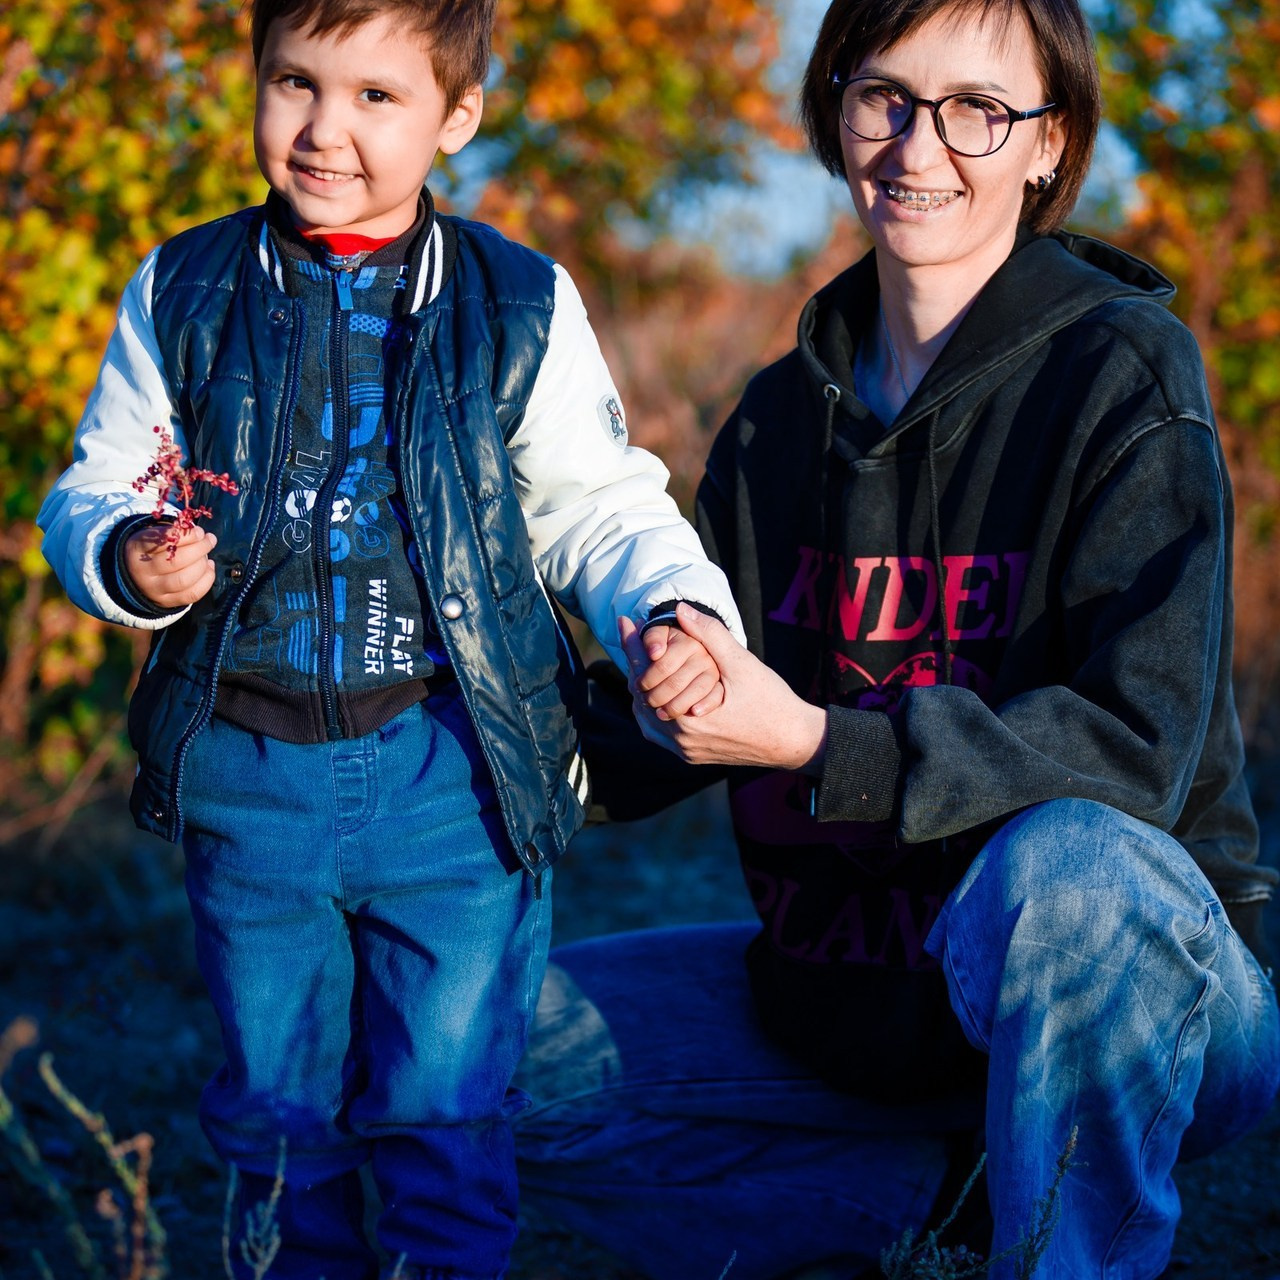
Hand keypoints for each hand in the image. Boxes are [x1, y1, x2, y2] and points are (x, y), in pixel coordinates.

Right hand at [124, 524, 217, 608]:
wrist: (135, 575)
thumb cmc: (151, 550)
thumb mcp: (154, 536)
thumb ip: (174, 533)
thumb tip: (200, 535)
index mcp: (136, 550)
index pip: (162, 542)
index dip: (186, 536)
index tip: (199, 531)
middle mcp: (142, 572)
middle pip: (176, 562)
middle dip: (199, 549)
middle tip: (209, 540)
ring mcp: (154, 589)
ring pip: (184, 579)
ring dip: (202, 565)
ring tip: (207, 555)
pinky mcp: (166, 601)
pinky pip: (192, 594)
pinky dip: (206, 580)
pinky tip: (209, 567)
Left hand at [619, 602, 827, 769]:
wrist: (795, 742)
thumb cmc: (772, 702)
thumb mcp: (742, 664)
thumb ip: (710, 634)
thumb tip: (681, 609)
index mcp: (687, 720)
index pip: (645, 676)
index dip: (633, 645)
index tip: (625, 621)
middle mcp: (681, 741)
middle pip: (640, 697)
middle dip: (635, 663)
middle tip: (631, 635)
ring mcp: (685, 752)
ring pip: (646, 716)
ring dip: (642, 687)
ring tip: (641, 659)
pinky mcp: (693, 756)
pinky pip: (659, 731)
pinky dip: (653, 708)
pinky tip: (656, 689)